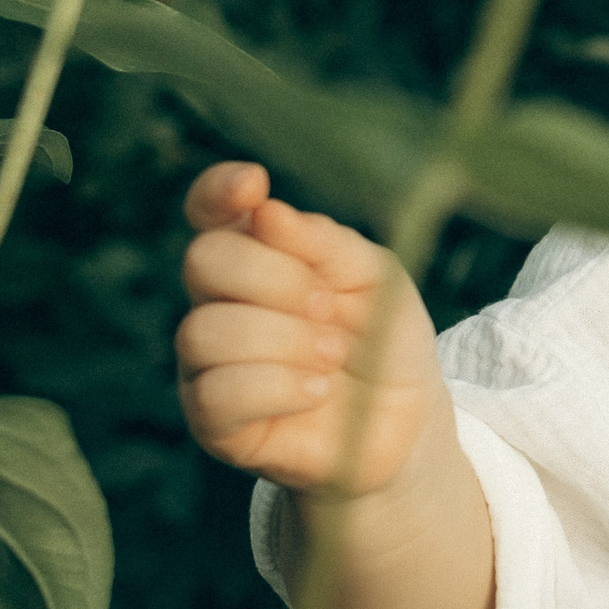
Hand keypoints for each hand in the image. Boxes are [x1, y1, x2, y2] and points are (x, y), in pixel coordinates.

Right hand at [175, 162, 442, 496]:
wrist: (405, 421)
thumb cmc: (385, 339)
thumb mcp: (376, 280)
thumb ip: (327, 244)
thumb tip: (266, 212)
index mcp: (256, 258)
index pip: (208, 213)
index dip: (217, 191)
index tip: (254, 186)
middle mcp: (219, 304)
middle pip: (203, 261)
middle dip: (276, 277)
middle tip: (328, 306)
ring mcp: (208, 365)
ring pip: (205, 331)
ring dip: (286, 340)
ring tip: (332, 356)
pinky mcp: (215, 423)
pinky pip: (218, 392)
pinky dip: (279, 386)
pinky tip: (317, 390)